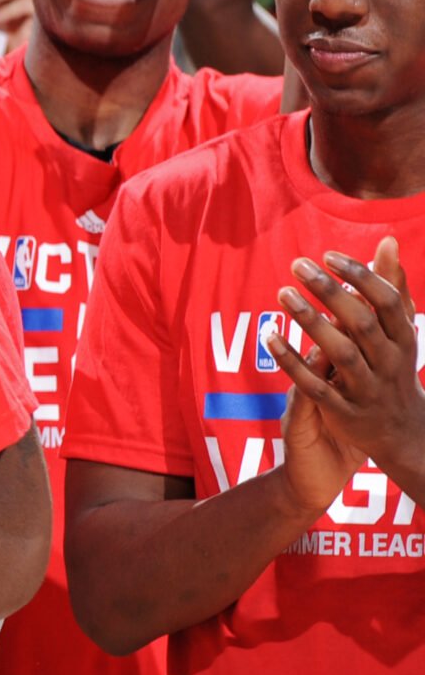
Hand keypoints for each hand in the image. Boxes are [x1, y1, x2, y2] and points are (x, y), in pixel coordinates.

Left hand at [267, 238, 424, 507]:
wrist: (404, 433)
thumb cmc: (395, 367)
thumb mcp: (400, 329)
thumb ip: (392, 286)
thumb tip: (387, 241)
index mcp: (404, 339)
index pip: (386, 301)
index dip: (361, 276)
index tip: (329, 255)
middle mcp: (389, 362)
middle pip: (361, 323)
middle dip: (329, 292)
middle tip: (297, 265)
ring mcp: (366, 388)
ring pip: (339, 353)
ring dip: (309, 322)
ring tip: (281, 292)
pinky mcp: (343, 411)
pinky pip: (315, 386)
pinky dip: (292, 361)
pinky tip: (269, 337)